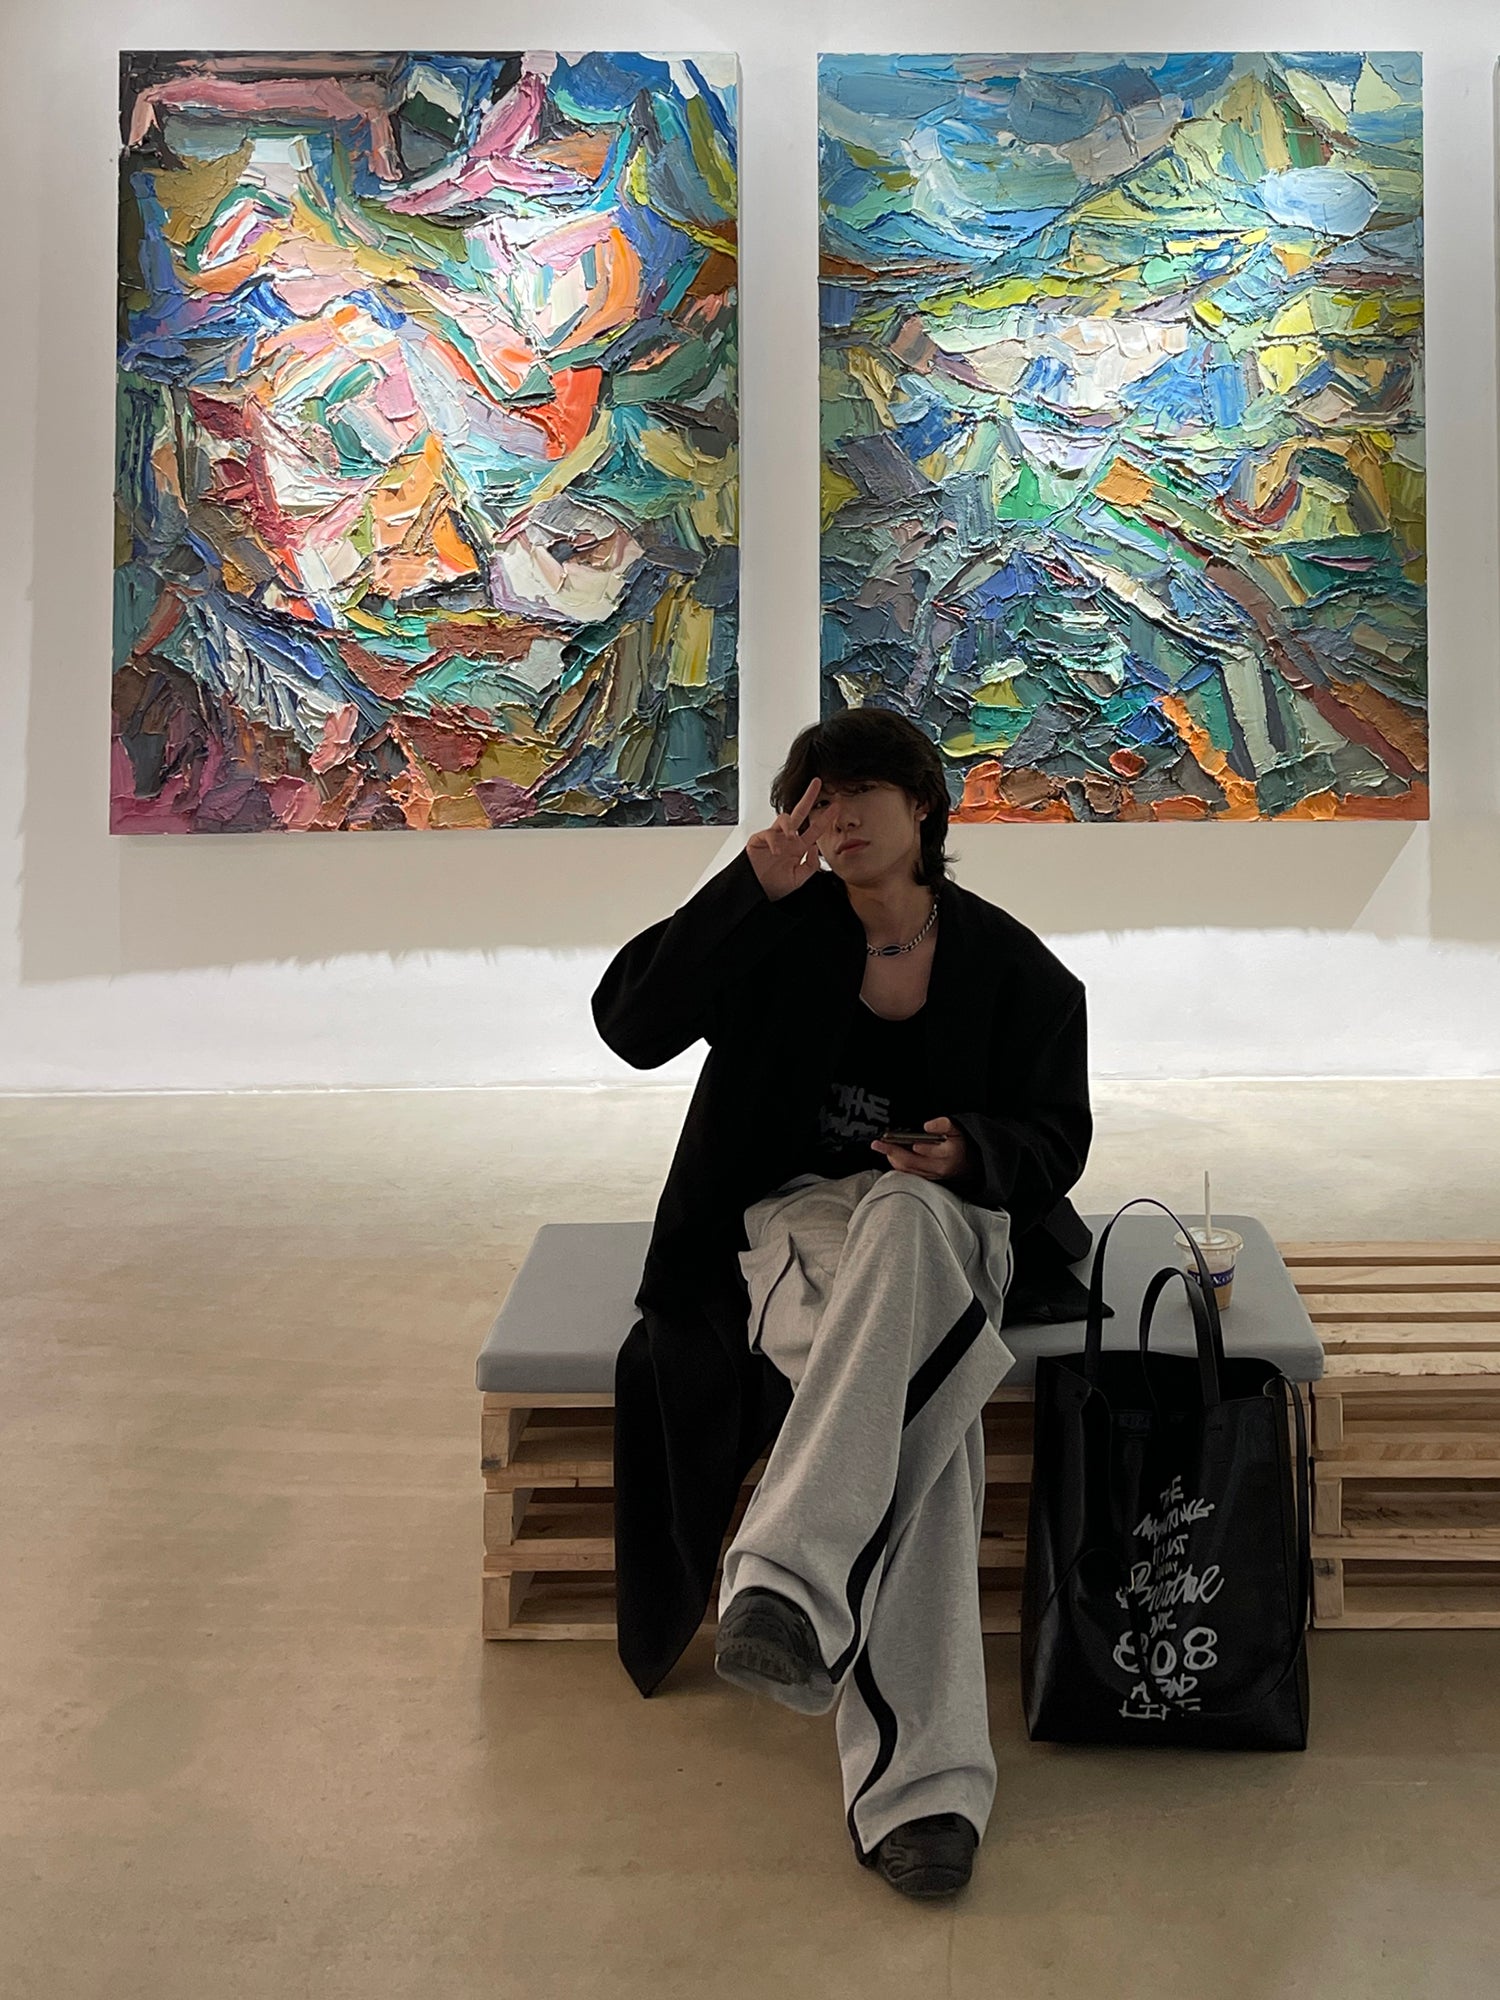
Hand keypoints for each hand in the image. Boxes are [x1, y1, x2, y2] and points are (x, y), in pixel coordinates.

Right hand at [745, 779, 822, 901]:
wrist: (757, 893)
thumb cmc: (775, 886)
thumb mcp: (799, 879)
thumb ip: (810, 865)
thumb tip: (815, 847)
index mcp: (798, 847)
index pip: (814, 829)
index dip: (825, 818)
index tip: (837, 807)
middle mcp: (787, 839)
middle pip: (800, 813)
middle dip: (808, 797)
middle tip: (817, 783)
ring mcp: (773, 837)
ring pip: (784, 819)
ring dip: (789, 825)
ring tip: (791, 837)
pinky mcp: (758, 840)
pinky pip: (768, 834)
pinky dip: (774, 841)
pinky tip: (776, 852)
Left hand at [871, 1117, 972, 1183]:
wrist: (965, 1163)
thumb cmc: (958, 1144)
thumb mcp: (956, 1129)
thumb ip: (943, 1124)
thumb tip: (928, 1126)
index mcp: (948, 1153)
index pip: (930, 1151)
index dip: (916, 1146)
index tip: (902, 1140)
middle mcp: (939, 1166)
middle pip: (912, 1161)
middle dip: (892, 1151)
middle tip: (878, 1143)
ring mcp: (931, 1175)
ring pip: (907, 1168)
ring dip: (892, 1157)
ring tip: (881, 1146)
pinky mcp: (926, 1179)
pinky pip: (908, 1173)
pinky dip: (897, 1163)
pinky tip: (891, 1155)